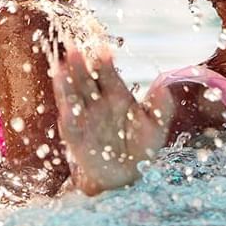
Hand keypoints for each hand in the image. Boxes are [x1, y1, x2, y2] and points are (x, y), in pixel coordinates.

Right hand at [51, 46, 173, 194]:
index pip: (107, 73)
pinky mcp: (76, 136)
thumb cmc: (141, 147)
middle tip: (75, 49)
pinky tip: (65, 104)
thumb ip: (160, 108)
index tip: (104, 49)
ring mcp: (84, 118)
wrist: (126, 176)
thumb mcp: (155, 127)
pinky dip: (67, 113)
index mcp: (116, 94)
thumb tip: (164, 87)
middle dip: (79, 65)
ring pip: (73, 96)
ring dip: (67, 83)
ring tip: (61, 67)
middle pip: (86, 79)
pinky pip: (70, 123)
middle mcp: (97, 102)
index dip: (105, 61)